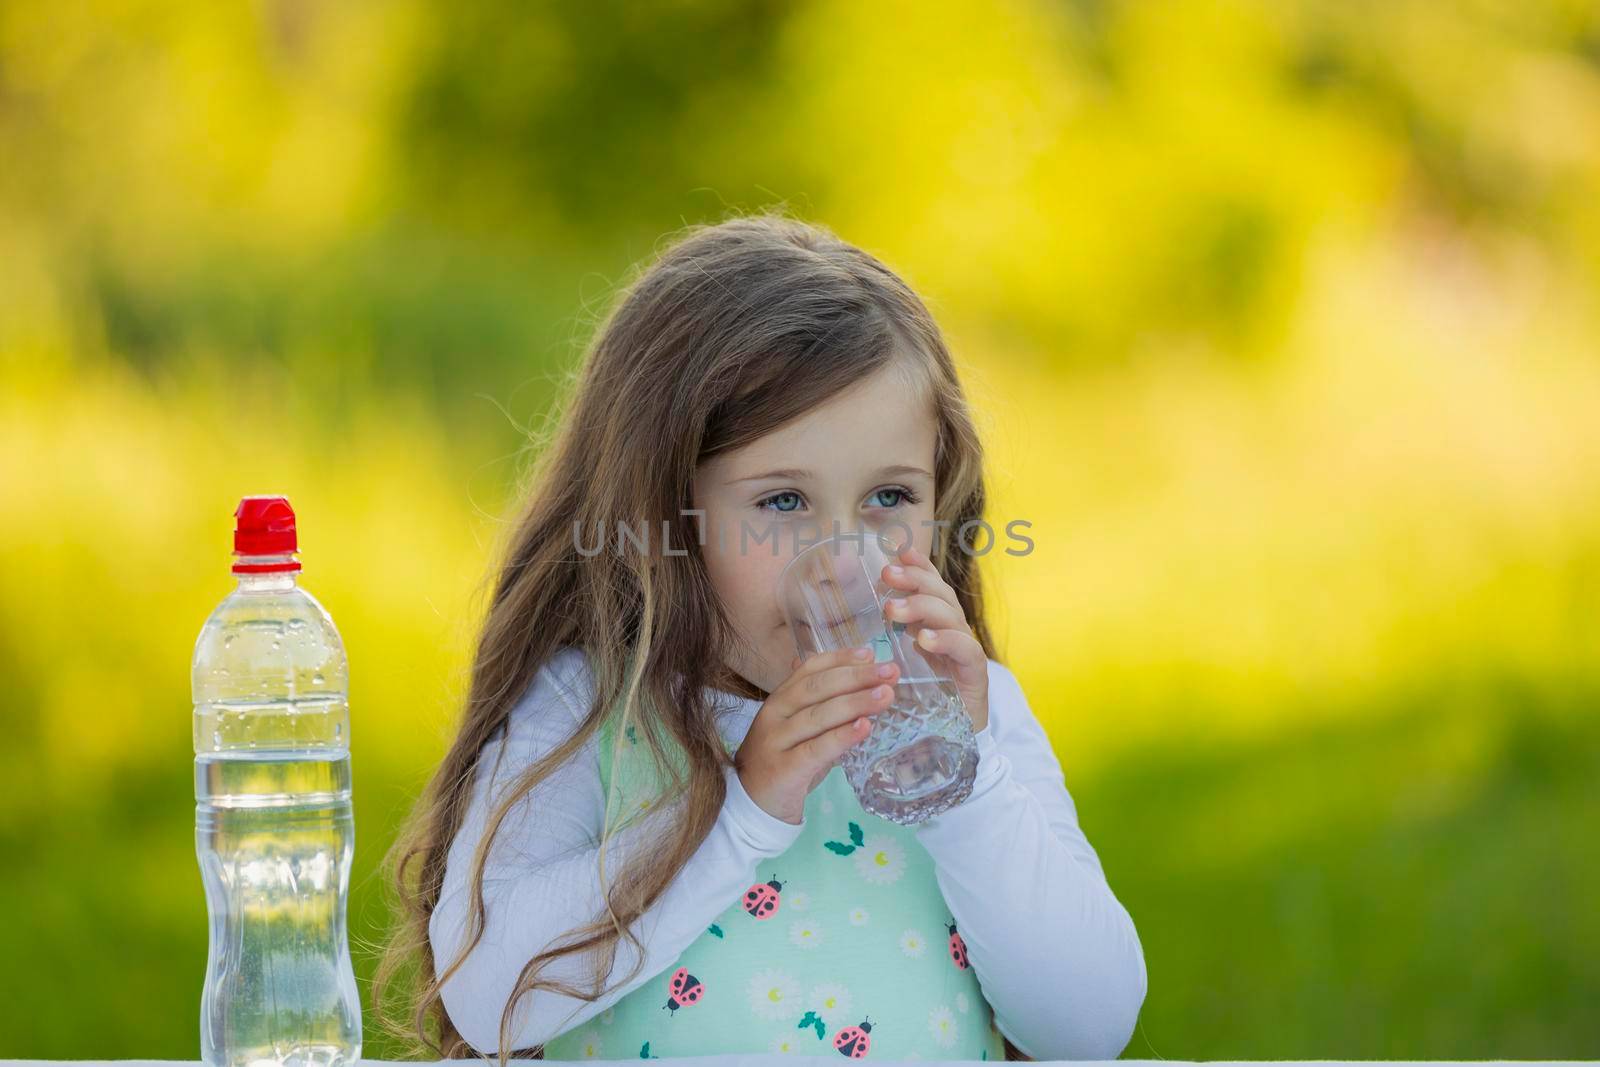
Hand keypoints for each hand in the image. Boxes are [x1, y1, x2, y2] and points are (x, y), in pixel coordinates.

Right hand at [734, 647, 900, 824]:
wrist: (752, 804)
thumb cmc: (783, 761)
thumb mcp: (799, 728)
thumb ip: (822, 704)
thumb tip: (856, 673)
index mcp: (780, 698)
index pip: (810, 669)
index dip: (841, 658)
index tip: (871, 654)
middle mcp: (775, 714)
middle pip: (817, 687)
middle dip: (856, 677)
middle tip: (890, 672)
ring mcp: (776, 741)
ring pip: (819, 715)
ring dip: (855, 702)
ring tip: (886, 695)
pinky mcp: (784, 768)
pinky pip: (816, 749)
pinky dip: (842, 736)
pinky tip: (865, 727)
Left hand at [880, 540, 989, 732]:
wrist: (944, 750)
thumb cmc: (916, 708)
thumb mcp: (893, 669)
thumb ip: (880, 644)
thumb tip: (849, 622)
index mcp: (934, 629)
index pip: (930, 589)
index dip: (918, 567)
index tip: (898, 549)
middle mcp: (953, 636)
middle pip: (941, 596)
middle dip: (915, 580)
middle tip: (886, 575)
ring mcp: (966, 654)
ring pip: (951, 618)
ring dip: (923, 608)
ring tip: (894, 610)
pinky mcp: (976, 678)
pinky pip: (966, 651)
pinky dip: (945, 641)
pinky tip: (923, 640)